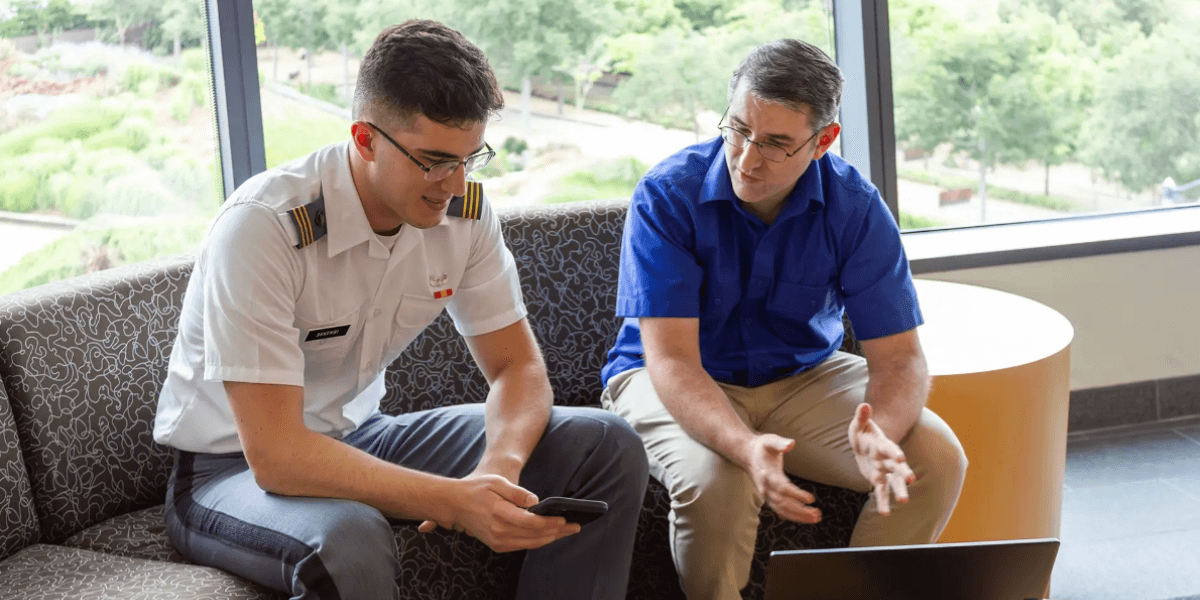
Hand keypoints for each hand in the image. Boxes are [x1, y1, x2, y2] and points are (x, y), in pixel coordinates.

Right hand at [417, 474, 579, 552]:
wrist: (455, 504)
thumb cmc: (477, 489)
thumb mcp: (496, 482)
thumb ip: (517, 492)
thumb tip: (536, 501)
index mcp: (499, 514)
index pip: (531, 523)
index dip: (550, 522)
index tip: (564, 518)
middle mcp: (499, 531)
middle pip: (535, 535)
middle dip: (557, 532)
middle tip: (575, 527)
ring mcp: (497, 541)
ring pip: (531, 543)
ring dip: (551, 538)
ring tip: (567, 532)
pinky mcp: (497, 545)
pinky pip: (522, 545)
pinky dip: (538, 541)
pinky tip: (549, 535)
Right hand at [745, 434, 821, 523]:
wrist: (747, 455)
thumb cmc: (762, 447)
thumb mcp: (770, 440)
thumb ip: (780, 443)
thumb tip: (791, 444)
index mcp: (766, 474)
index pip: (782, 488)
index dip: (796, 495)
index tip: (811, 499)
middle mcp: (765, 487)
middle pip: (783, 503)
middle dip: (800, 510)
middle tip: (817, 513)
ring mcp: (766, 494)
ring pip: (782, 510)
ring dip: (798, 516)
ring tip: (815, 518)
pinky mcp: (769, 497)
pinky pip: (781, 510)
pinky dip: (793, 515)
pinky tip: (806, 517)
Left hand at [848, 403, 915, 515]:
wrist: (865, 442)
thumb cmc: (863, 431)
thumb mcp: (860, 423)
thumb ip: (862, 416)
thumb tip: (863, 405)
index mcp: (883, 444)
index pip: (890, 448)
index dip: (894, 452)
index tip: (901, 458)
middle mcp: (887, 459)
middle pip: (897, 466)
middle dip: (903, 473)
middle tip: (911, 480)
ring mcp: (885, 470)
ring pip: (893, 482)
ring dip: (898, 491)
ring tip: (903, 502)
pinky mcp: (878, 479)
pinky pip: (882, 492)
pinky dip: (883, 502)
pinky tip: (885, 513)